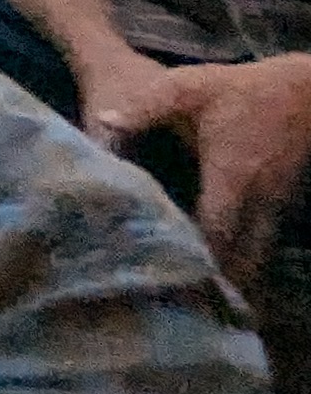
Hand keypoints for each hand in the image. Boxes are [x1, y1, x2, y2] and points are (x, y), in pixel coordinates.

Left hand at [97, 57, 310, 278]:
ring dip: (233, 274)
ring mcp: (274, 205)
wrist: (303, 91)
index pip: (216, 229)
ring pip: (255, 254)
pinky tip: (222, 268)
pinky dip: (244, 258)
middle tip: (184, 306)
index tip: (172, 280)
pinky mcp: (281, 204)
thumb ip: (145, 106)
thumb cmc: (242, 90)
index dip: (197, 257)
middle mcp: (258, 200)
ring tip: (200, 299)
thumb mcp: (188, 87)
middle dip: (216, 281)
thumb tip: (103, 122)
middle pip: (241, 256)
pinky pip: (262, 241)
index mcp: (232, 177)